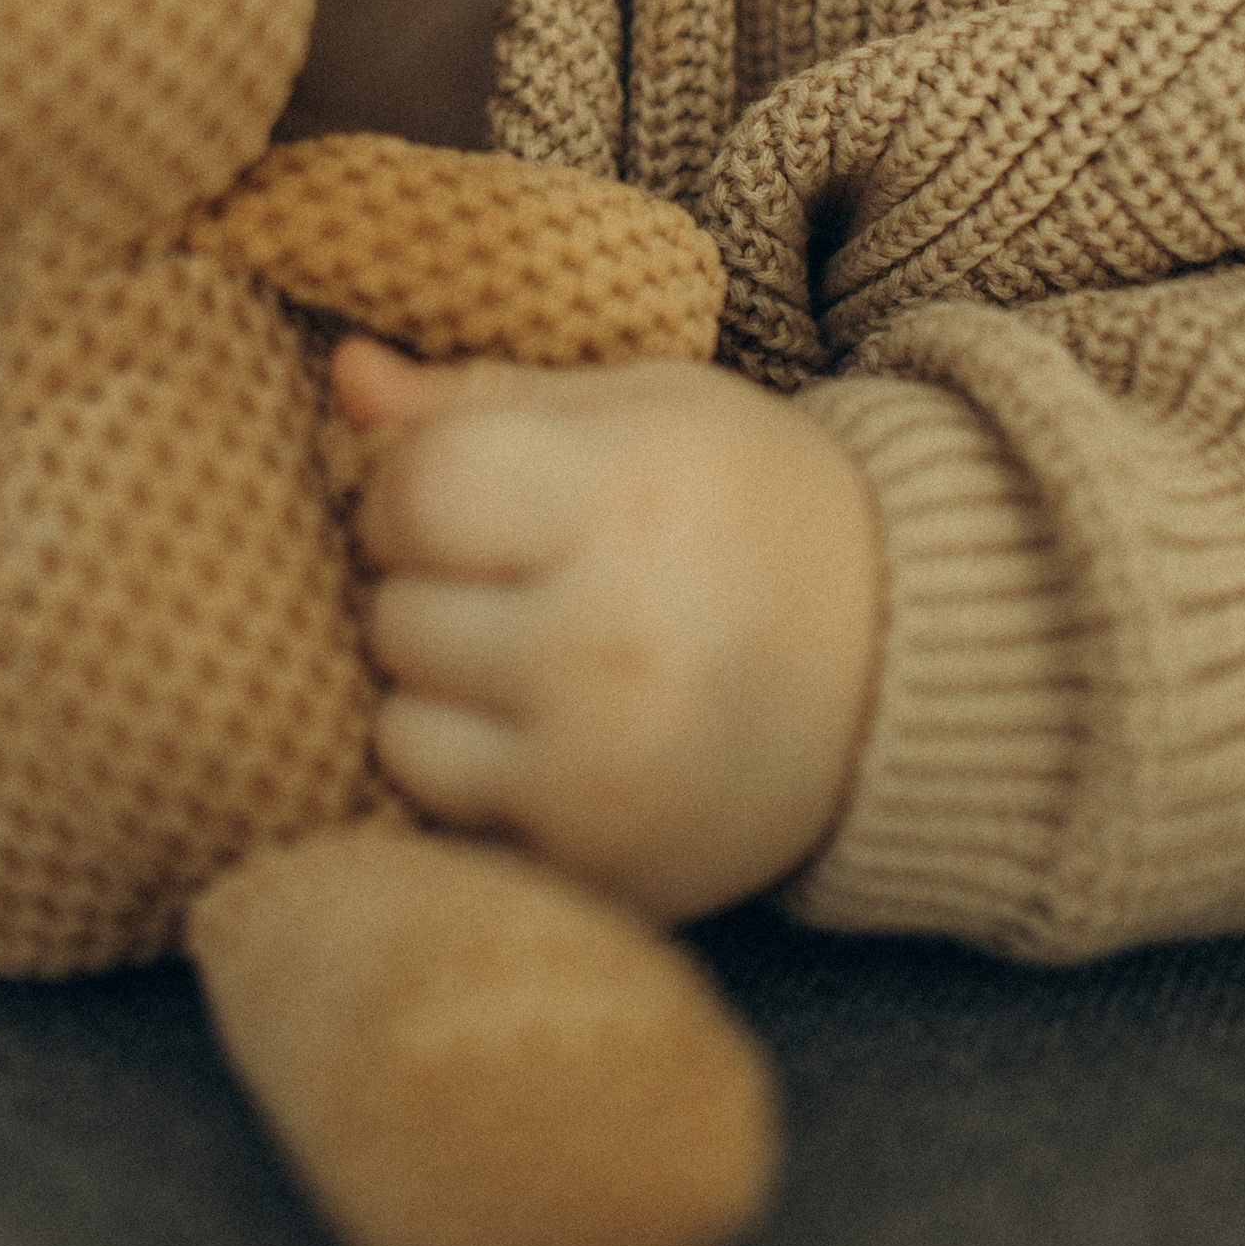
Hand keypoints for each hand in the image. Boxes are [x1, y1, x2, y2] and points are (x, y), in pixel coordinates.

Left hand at [336, 339, 882, 924]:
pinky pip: (447, 818)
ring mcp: (602, 772)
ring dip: (436, 690)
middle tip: (515, 578)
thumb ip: (478, 396)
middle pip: (395, 612)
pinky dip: (474, 778)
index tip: (464, 493)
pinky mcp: (599, 867)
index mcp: (625, 502)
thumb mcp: (639, 408)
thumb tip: (344, 379)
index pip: (414, 495)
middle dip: (425, 585)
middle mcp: (612, 645)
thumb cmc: (747, 506)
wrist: (900, 669)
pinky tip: (548, 735)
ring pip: (401, 727)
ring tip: (529, 657)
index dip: (410, 487)